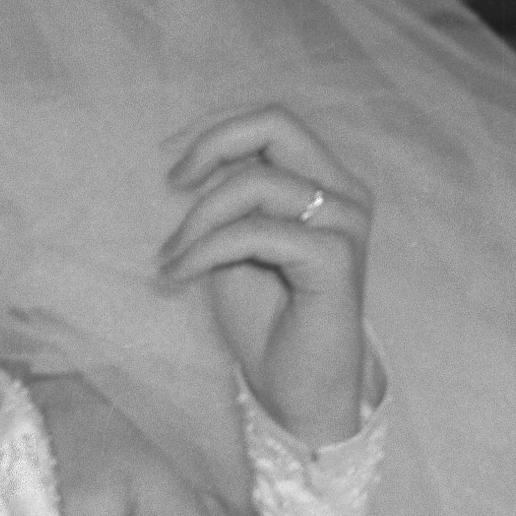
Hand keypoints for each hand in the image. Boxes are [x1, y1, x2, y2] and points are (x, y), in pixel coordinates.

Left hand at [160, 107, 372, 444]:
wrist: (297, 394)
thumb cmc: (268, 322)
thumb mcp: (234, 244)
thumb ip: (227, 199)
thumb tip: (183, 161)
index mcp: (326, 181)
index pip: (272, 121)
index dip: (215, 128)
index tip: (169, 162)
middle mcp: (344, 193)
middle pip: (276, 122)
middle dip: (212, 144)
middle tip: (171, 183)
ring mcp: (345, 223)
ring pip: (257, 182)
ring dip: (198, 218)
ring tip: (171, 257)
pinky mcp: (336, 259)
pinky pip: (257, 232)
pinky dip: (207, 249)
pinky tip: (181, 275)